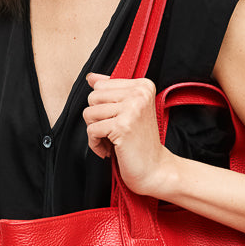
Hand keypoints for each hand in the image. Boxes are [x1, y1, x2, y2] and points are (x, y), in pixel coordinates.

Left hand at [83, 72, 174, 196]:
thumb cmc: (140, 141)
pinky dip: (95, 144)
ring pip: (89, 113)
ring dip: (96, 132)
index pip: (101, 85)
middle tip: (113, 131)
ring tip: (112, 140)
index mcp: (143, 85)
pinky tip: (109, 149)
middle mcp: (139, 93)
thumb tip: (90, 77)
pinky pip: (92, 130)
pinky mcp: (123, 126)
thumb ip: (110, 90)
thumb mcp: (128, 109)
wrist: (155, 169)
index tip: (116, 120)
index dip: (102, 106)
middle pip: (93, 97)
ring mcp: (132, 109)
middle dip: (97, 118)